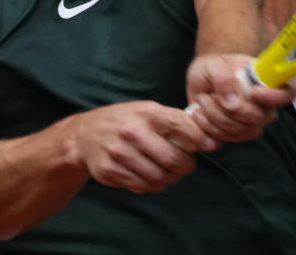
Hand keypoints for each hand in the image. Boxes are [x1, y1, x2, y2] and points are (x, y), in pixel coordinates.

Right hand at [69, 101, 218, 192]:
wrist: (85, 134)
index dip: (200, 139)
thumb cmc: (125, 121)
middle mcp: (132, 132)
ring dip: (170, 178)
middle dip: (186, 166)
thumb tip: (210, 141)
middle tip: (186, 165)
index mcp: (146, 113)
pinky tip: (150, 175)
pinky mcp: (110, 171)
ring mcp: (119, 153)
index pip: (182, 126)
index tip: (208, 145)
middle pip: (173, 159)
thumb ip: (176, 122)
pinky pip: (142, 186)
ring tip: (169, 172)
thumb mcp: (147, 110)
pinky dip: (152, 185)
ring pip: (159, 178)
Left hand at [185, 54, 295, 142]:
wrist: (202, 80)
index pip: (287, 93)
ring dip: (214, 117)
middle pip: (260, 118)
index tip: (254, 93)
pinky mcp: (235, 136)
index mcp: (268, 82)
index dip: (274, 97)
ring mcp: (252, 123)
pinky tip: (199, 114)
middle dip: (230, 111)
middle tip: (208, 96)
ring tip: (201, 100)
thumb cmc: (214, 68)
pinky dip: (206, 129)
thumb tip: (232, 102)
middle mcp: (265, 106)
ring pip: (240, 131)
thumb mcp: (214, 64)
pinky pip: (224, 140)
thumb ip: (223, 78)